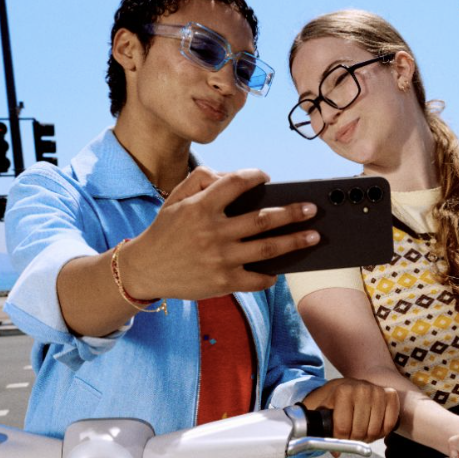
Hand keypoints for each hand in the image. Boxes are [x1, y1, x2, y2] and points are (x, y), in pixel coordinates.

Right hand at [118, 167, 318, 300]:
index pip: (235, 183)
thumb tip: (234, 175)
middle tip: (312, 209)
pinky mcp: (223, 282)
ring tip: (313, 236)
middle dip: (292, 213)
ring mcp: (220, 259)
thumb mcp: (175, 199)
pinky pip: (256, 279)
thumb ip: (202, 180)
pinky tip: (280, 270)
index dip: (254, 176)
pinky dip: (270, 276)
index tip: (266, 177)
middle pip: (262, 219)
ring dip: (294, 242)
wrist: (145, 269)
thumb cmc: (165, 231)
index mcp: (201, 208)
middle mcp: (213, 232)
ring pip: (267, 249)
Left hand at [301, 378, 401, 442]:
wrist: (346, 386)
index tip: (338, 440)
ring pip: (375, 431)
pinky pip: (389, 424)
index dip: (340, 440)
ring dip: (368, 438)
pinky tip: (373, 427)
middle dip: (354, 440)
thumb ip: (321, 431)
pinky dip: (382, 432)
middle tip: (350, 438)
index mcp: (343, 391)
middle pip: (359, 431)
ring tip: (360, 432)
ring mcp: (378, 391)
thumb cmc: (332, 401)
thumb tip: (336, 452)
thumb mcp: (320, 412)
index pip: (342, 429)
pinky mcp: (390, 395)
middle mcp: (362, 388)